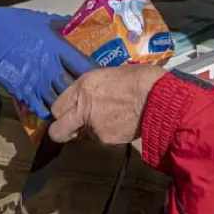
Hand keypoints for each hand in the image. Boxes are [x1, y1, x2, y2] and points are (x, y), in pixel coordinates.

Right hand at [0, 3, 94, 119]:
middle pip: (74, 86)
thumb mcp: (41, 19)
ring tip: (75, 108)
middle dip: (84, 92)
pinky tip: (53, 113)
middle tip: (91, 96)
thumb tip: (72, 22)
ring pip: (59, 100)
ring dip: (67, 105)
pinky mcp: (23, 92)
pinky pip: (40, 108)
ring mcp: (37, 83)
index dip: (94, 71)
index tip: (101, 76)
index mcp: (58, 49)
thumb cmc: (14, 25)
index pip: (83, 64)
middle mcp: (51, 68)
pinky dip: (48, 111)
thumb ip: (59, 24)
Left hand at [48, 65, 166, 144]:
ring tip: (116, 117)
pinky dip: (111, 132)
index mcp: (82, 87)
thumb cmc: (139, 79)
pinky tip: (124, 122)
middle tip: (74, 129)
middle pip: (57, 131)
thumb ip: (92, 89)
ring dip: (95, 128)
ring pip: (85, 134)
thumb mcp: (108, 75)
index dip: (62, 112)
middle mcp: (83, 107)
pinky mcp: (106, 139)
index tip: (69, 113)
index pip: (57, 107)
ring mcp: (93, 126)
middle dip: (62, 131)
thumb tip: (89, 96)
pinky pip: (103, 138)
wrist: (157, 98)